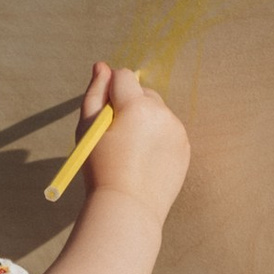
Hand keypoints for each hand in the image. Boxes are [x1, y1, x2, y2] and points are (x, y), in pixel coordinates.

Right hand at [73, 62, 189, 224]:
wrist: (127, 207)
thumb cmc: (101, 168)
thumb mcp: (88, 128)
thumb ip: (95, 92)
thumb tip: (102, 67)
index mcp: (136, 106)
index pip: (124, 77)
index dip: (110, 92)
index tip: (105, 115)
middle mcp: (162, 113)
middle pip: (143, 93)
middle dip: (129, 105)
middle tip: (116, 136)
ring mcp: (177, 131)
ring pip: (157, 112)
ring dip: (144, 121)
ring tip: (131, 151)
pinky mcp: (184, 147)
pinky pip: (169, 131)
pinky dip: (157, 138)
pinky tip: (144, 160)